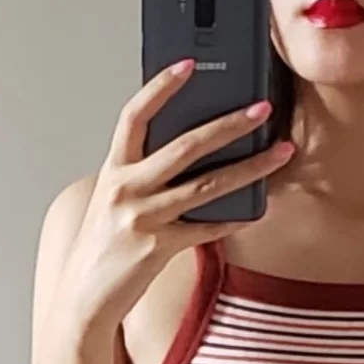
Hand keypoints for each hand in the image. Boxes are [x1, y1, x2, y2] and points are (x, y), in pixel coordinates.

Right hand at [60, 60, 293, 335]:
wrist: (84, 298)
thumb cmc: (103, 246)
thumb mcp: (114, 199)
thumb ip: (142, 173)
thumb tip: (192, 152)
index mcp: (114, 169)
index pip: (135, 115)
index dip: (160, 86)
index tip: (188, 66)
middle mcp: (126, 189)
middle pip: (185, 146)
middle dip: (229, 124)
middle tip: (262, 109)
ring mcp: (143, 219)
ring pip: (206, 185)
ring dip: (249, 168)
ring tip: (279, 154)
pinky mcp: (158, 249)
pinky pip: (206, 229)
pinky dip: (234, 218)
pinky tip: (258, 209)